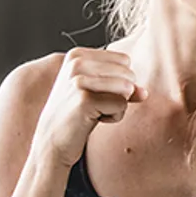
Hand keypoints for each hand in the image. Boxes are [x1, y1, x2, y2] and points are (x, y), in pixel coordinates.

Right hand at [30, 48, 146, 168]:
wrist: (51, 141)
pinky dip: (114, 117)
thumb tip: (144, 92)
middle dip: (120, 94)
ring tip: (95, 111)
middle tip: (95, 105)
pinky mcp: (85, 99)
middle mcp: (77, 63)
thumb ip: (124, 86)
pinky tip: (93, 120)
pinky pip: (122, 105)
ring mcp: (79, 80)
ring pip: (127, 88)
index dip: (119, 81)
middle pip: (128, 73)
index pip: (125, 60)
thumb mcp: (100, 92)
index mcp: (78, 55)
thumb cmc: (77, 114)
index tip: (96, 93)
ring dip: (118, 106)